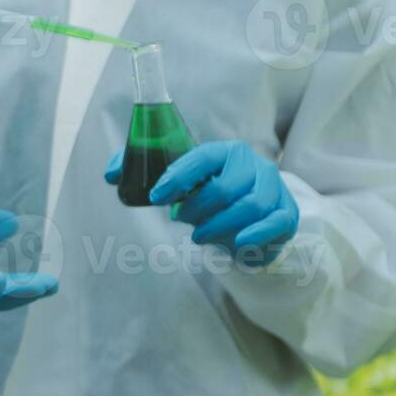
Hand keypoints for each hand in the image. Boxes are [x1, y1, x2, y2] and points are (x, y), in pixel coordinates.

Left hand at [105, 141, 298, 263]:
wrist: (255, 212)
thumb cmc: (212, 193)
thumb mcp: (184, 181)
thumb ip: (146, 172)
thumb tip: (110, 175)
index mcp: (226, 151)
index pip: (202, 158)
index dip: (177, 178)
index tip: (157, 197)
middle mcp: (253, 165)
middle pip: (223, 188)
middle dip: (195, 209)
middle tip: (180, 219)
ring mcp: (273, 189)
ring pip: (247, 208)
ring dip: (217, 226)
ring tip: (199, 236)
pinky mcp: (284, 215)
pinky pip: (273, 224)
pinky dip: (253, 236)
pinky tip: (236, 244)